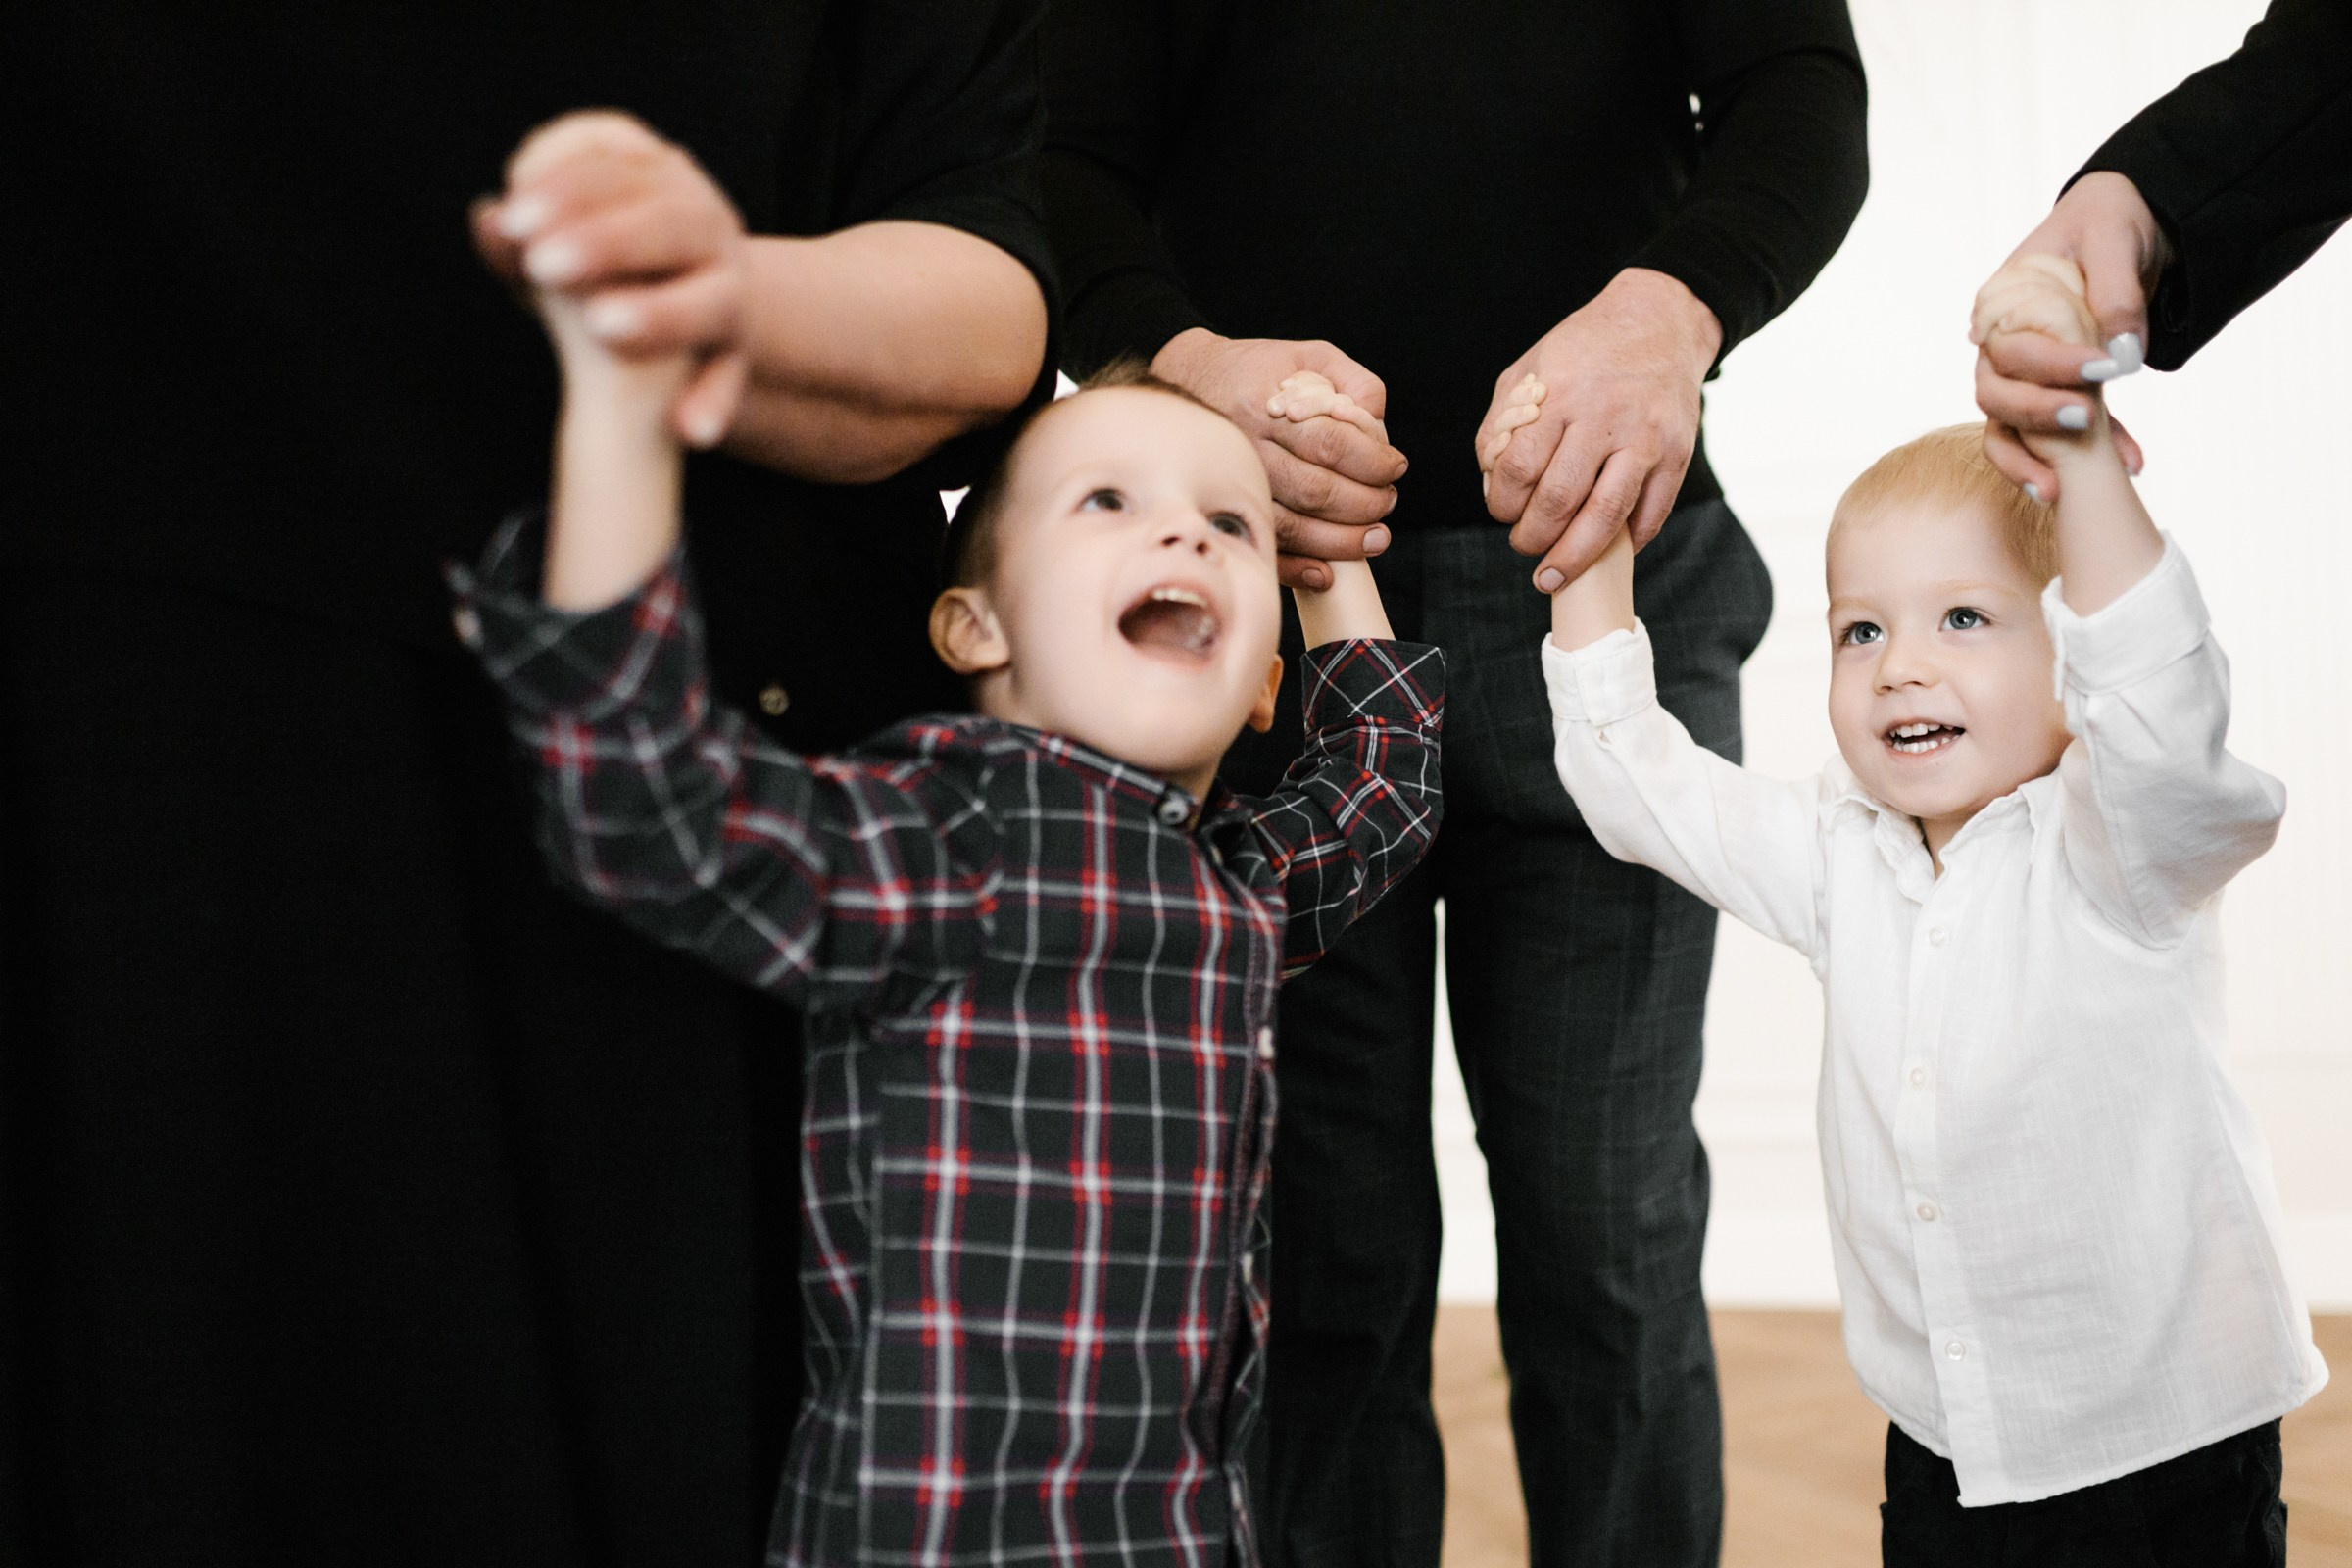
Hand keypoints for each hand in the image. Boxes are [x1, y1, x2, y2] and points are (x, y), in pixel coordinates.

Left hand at [472, 111, 751, 447]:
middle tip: (541, 265)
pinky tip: (690, 431)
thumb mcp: (556, 242)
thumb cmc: (598, 266)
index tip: (515, 217)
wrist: (676, 310)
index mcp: (656, 174)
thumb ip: (518, 237)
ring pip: (711, 300)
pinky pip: (727, 375)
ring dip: (659, 314)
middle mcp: (705, 219)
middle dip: (605, 241)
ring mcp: (730, 285)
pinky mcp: (736, 347)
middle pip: (665, 221)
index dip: (565, 184)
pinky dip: (712, 402)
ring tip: (600, 327)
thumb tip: (487, 221)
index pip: (615, 157)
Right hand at [1150, 329, 1407, 589]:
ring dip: (1341, 541)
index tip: (1395, 467)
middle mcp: (1245, 448)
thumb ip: (1351, 381)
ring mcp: (1232, 486)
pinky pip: (1262, 550)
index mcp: (1266, 406)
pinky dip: (1296, 570)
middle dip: (1364, 503)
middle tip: (1388, 501)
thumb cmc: (1258, 373)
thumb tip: (1379, 424)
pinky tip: (1326, 574)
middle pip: (1315, 490)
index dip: (1372, 462)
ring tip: (1375, 537)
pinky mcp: (1225, 514)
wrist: (1189, 385)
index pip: (1330, 443)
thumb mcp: (1307, 358)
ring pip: (1292, 527)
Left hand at [1478, 268, 1719, 592]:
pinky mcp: (1677, 455)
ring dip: (1573, 557)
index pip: (1519, 470)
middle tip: (1525, 545)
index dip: (1502, 504)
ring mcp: (1645, 439)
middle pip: (1558, 501)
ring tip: (1552, 575)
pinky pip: (1650, 515)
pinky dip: (1626, 544)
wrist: (1660, 321)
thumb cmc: (1583, 352)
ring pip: (1605, 518)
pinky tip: (1605, 552)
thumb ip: (1501, 426)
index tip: (1502, 511)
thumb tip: (1491, 486)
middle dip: (1532, 538)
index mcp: (1559, 396)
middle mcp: (1603, 419)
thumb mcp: (1529, 371)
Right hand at [1971, 172, 2165, 497]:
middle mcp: (2000, 346)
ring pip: (2006, 427)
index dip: (2047, 366)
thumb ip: (2115, 293)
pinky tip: (2129, 465)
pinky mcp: (2055, 393)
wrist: (2126, 225)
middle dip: (2035, 415)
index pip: (2008, 348)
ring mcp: (2023, 375)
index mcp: (2000, 305)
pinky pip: (2055, 435)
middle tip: (2085, 420)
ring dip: (2033, 458)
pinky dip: (2085, 457)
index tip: (2101, 369)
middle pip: (1995, 395)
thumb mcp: (2113, 238)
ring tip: (2062, 487)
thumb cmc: (2107, 222)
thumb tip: (2124, 355)